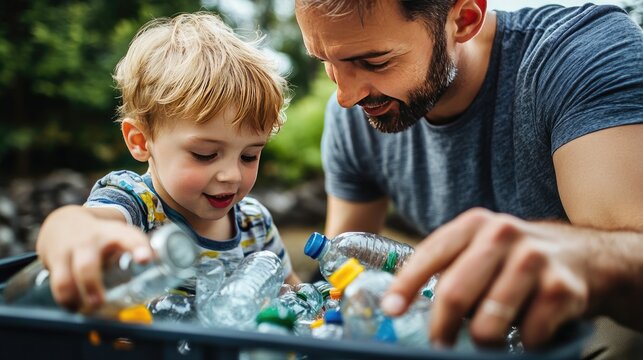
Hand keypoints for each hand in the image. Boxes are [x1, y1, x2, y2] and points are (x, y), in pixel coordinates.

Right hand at [36, 205, 151, 311]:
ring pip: (65, 280)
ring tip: (86, 311)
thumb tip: (157, 273)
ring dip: (75, 299)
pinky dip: (66, 301)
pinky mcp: (53, 262)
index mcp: (114, 234)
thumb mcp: (119, 238)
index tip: (145, 259)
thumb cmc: (101, 238)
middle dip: (92, 287)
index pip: (128, 237)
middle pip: (88, 266)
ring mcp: (69, 252)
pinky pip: (56, 285)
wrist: (63, 223)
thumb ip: (137, 254)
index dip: (138, 247)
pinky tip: (74, 308)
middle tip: (99, 304)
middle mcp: (90, 242)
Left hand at [381, 208, 591, 348]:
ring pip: (488, 322)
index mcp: (474, 224)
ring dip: (481, 342)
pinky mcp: (561, 288)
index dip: (406, 285)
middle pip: (454, 293)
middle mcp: (502, 234)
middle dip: (440, 328)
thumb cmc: (517, 258)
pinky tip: (526, 334)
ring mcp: (534, 259)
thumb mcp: (481, 248)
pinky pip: (528, 334)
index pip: (430, 255)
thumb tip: (403, 302)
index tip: (391, 310)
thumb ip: (449, 266)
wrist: (584, 256)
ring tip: (484, 342)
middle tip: (438, 345)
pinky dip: (522, 344)